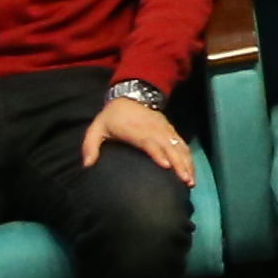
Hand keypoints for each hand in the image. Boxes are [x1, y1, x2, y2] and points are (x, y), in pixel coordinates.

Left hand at [78, 88, 193, 184]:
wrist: (131, 96)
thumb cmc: (112, 117)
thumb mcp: (96, 128)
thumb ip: (90, 146)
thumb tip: (87, 165)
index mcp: (135, 130)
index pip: (149, 141)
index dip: (158, 153)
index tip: (165, 166)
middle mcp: (153, 129)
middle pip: (169, 146)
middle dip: (179, 163)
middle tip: (186, 181)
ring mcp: (164, 129)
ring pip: (178, 146)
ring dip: (186, 162)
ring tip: (191, 180)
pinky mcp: (170, 130)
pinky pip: (182, 144)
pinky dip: (188, 156)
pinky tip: (191, 169)